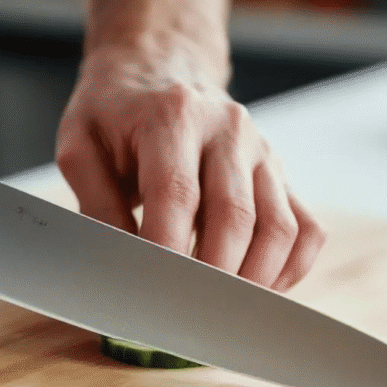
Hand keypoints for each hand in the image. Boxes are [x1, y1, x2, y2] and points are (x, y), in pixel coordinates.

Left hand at [56, 45, 324, 291]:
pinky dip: (288, 269)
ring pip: (280, 228)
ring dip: (253, 281)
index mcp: (173, 116)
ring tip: (219, 313)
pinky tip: (254, 290)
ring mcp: (263, 151)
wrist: (158, 66)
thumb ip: (95, 204)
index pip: (177, 195)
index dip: (167, 253)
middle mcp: (228, 129)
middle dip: (212, 278)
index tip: (152, 296)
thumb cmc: (114, 113)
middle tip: (184, 319)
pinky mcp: (281, 173)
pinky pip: (306, 229)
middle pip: (236, 217)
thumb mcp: (81, 145)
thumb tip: (120, 266)